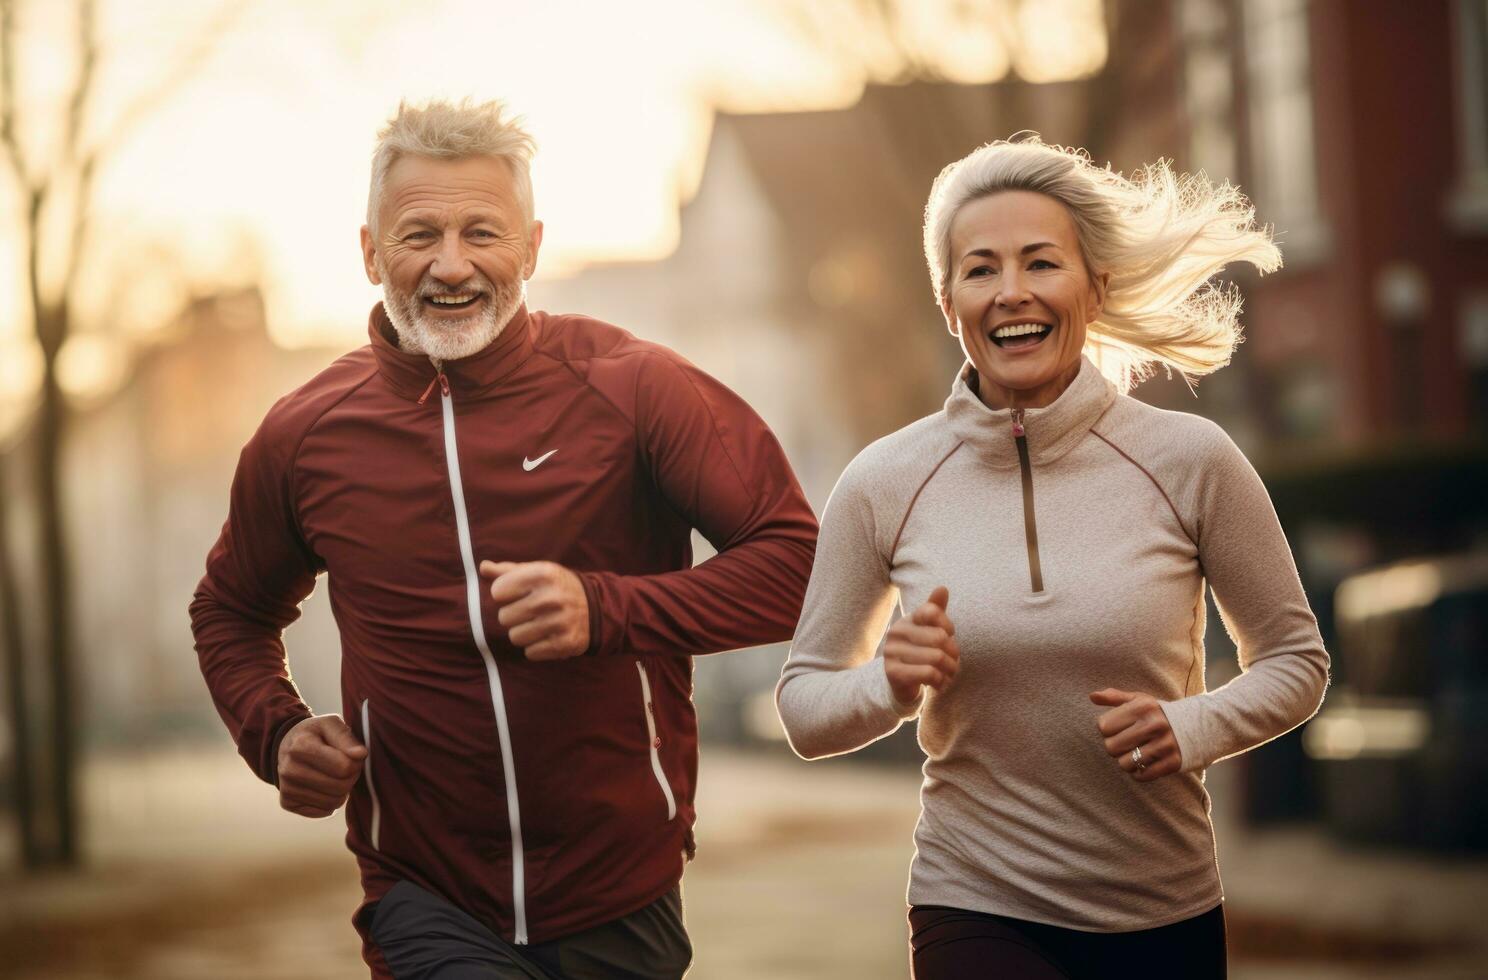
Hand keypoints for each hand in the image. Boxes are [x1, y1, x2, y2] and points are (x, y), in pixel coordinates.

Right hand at [276, 715, 366, 817]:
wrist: (287, 746)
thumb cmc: (315, 734)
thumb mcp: (330, 724)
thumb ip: (346, 737)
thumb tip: (360, 754)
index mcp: (301, 746)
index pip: (344, 767)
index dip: (356, 763)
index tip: (353, 756)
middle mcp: (289, 770)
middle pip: (340, 787)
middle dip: (351, 777)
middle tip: (347, 767)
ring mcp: (287, 788)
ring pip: (333, 803)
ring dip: (343, 791)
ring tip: (336, 776)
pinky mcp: (287, 803)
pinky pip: (324, 811)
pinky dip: (331, 801)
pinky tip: (325, 787)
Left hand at [480, 560, 590, 660]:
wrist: (596, 607)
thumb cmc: (557, 587)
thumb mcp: (537, 572)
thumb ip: (508, 571)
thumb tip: (483, 567)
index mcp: (543, 574)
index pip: (498, 591)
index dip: (505, 594)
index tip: (517, 594)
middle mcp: (551, 598)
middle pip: (504, 617)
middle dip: (513, 616)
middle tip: (529, 612)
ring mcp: (559, 622)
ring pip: (515, 637)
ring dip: (523, 634)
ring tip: (538, 625)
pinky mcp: (565, 643)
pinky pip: (531, 653)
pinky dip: (536, 648)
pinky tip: (547, 637)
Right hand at [883, 586, 959, 704]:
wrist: (900, 683)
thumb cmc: (920, 652)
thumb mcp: (929, 630)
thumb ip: (936, 610)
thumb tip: (942, 588)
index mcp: (907, 619)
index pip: (932, 611)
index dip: (948, 626)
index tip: (949, 636)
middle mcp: (896, 632)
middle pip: (939, 637)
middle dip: (953, 653)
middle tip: (954, 662)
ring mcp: (892, 653)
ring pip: (936, 657)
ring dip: (950, 669)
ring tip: (949, 674)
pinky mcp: (893, 673)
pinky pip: (929, 673)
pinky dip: (941, 681)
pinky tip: (940, 684)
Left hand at [1091, 688, 1182, 781]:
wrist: (1200, 726)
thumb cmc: (1160, 713)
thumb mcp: (1140, 700)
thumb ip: (1115, 697)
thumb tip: (1092, 696)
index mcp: (1143, 707)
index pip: (1104, 726)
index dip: (1106, 729)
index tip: (1117, 728)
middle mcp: (1154, 725)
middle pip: (1111, 747)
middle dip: (1114, 747)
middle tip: (1125, 743)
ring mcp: (1164, 745)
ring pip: (1124, 764)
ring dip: (1126, 761)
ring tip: (1135, 753)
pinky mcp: (1173, 763)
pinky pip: (1142, 776)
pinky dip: (1138, 773)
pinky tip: (1145, 763)